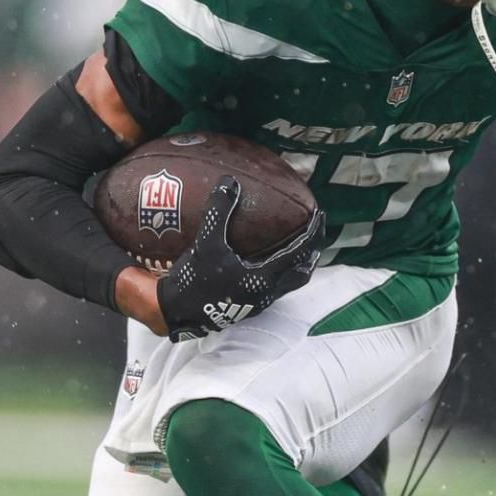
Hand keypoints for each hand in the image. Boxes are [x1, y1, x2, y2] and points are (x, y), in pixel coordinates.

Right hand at [157, 177, 323, 341]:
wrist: (175, 313)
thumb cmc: (192, 280)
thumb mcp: (206, 244)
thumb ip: (219, 212)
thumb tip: (229, 182)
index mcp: (264, 277)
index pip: (300, 252)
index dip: (313, 233)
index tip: (320, 215)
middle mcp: (268, 293)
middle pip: (303, 271)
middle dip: (312, 251)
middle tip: (315, 232)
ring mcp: (260, 303)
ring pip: (291, 283)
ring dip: (298, 264)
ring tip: (299, 246)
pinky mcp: (249, 308)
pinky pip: (276, 288)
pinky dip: (281, 273)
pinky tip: (270, 263)